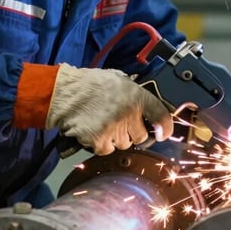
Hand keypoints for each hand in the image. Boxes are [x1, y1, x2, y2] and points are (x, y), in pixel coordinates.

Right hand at [45, 64, 172, 154]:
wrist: (64, 93)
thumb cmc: (90, 84)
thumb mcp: (119, 80)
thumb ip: (135, 93)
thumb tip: (148, 105)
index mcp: (137, 97)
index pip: (162, 117)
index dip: (166, 128)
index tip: (163, 133)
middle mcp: (129, 114)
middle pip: (141, 137)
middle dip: (133, 133)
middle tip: (121, 124)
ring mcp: (115, 129)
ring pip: (124, 144)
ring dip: (117, 138)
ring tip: (105, 123)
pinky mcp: (100, 141)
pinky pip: (107, 150)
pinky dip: (102, 144)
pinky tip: (94, 130)